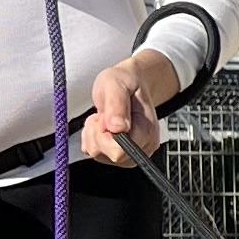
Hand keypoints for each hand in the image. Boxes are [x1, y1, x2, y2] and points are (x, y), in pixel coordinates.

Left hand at [81, 50, 180, 167]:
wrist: (130, 84)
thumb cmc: (125, 82)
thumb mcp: (117, 84)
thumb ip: (117, 105)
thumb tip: (118, 128)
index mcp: (147, 132)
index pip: (120, 151)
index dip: (105, 135)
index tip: (105, 117)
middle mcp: (142, 147)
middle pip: (108, 155)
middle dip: (97, 134)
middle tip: (104, 115)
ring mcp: (130, 153)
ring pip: (98, 154)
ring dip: (93, 134)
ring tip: (104, 117)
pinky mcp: (117, 154)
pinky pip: (93, 151)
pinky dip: (91, 137)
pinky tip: (101, 124)